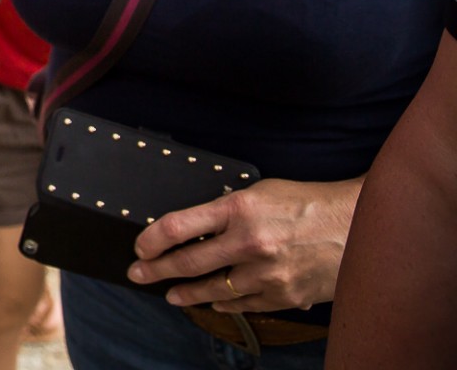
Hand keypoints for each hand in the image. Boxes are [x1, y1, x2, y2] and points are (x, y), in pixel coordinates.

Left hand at [127, 176, 361, 311]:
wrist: (360, 226)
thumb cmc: (308, 203)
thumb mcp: (260, 193)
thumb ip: (226, 210)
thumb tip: (193, 229)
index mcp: (239, 208)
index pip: (178, 226)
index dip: (152, 239)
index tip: (141, 246)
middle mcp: (250, 242)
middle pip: (188, 261)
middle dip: (157, 270)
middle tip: (138, 274)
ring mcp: (268, 272)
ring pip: (213, 289)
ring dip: (186, 293)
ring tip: (171, 294)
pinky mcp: (285, 295)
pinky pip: (243, 304)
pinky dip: (224, 303)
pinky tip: (212, 302)